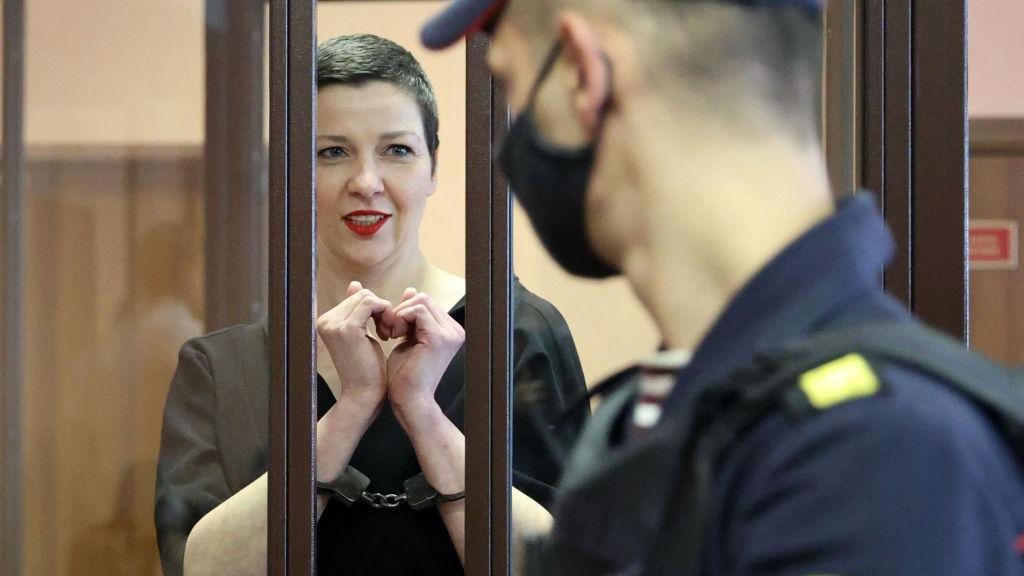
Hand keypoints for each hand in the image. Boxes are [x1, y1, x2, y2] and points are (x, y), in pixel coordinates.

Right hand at [316, 281, 392, 412]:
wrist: (364, 395)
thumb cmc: (367, 369)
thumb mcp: (362, 334)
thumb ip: (357, 310)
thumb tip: (355, 284)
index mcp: (326, 322)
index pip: (356, 297)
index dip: (375, 309)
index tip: (385, 329)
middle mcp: (325, 321)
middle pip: (362, 295)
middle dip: (381, 309)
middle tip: (390, 331)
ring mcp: (334, 324)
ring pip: (367, 296)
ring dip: (385, 312)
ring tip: (389, 333)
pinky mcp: (347, 328)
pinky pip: (372, 302)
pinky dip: (386, 312)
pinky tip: (389, 333)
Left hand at [386, 288, 465, 412]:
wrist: (409, 401)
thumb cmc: (405, 375)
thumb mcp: (407, 338)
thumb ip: (411, 316)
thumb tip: (411, 290)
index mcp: (450, 331)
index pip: (426, 302)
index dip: (405, 311)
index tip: (392, 330)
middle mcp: (455, 331)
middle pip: (424, 298)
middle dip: (401, 310)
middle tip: (389, 331)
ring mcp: (450, 333)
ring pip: (420, 300)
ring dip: (399, 314)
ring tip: (391, 334)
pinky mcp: (439, 337)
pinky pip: (417, 310)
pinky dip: (400, 318)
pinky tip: (394, 336)